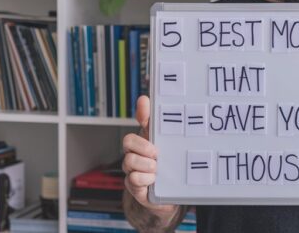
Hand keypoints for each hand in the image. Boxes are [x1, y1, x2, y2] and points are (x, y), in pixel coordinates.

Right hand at [122, 96, 174, 214]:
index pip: (141, 121)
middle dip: (142, 146)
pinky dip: (145, 179)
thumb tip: (162, 109)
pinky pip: (133, 179)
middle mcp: (135, 153)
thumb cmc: (167, 169)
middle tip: (156, 153)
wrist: (169, 196)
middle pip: (128, 141)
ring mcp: (132, 169)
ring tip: (157, 169)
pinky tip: (154, 181)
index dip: (142, 111)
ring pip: (129, 161)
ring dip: (146, 165)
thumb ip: (165, 132)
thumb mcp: (170, 150)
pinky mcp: (134, 186)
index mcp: (145, 141)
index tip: (145, 101)